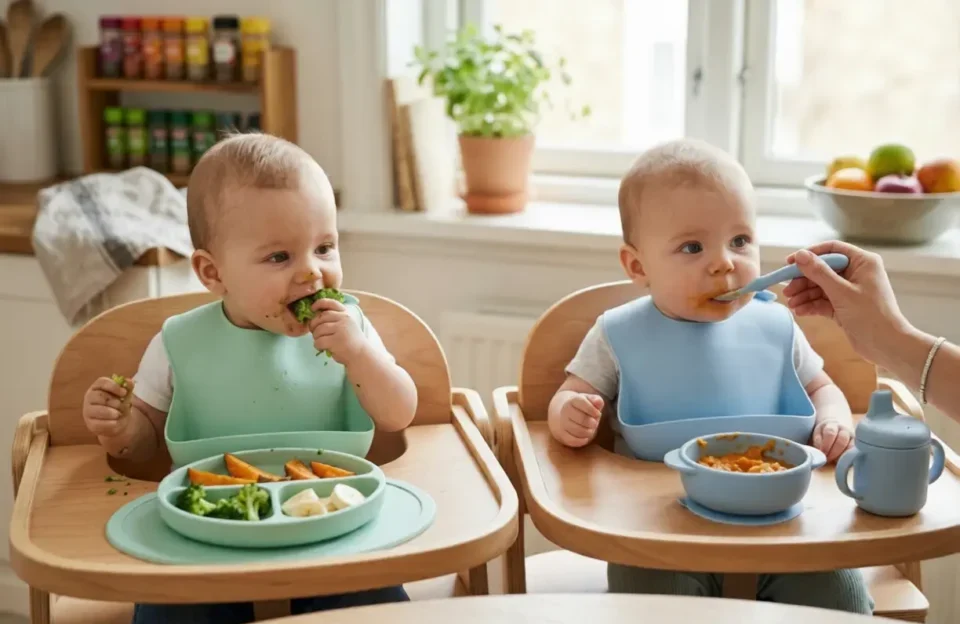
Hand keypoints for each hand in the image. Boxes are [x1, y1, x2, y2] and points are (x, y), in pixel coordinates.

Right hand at [83, 376, 133, 438]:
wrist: (116, 422)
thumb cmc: (118, 404)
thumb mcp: (124, 396)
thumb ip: (127, 387)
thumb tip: (129, 381)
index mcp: (97, 387)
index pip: (101, 382)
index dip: (113, 386)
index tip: (124, 392)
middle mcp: (89, 397)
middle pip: (99, 396)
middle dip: (114, 401)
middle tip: (123, 405)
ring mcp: (88, 411)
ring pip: (98, 410)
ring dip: (112, 412)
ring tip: (119, 414)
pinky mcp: (90, 424)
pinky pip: (99, 423)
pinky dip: (111, 423)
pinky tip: (116, 422)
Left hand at [308, 298, 366, 365]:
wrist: (361, 355)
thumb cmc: (351, 341)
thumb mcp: (347, 325)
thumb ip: (335, 318)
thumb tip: (315, 316)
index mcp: (346, 314)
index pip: (330, 303)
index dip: (319, 303)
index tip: (312, 308)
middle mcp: (344, 319)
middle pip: (320, 318)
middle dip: (313, 325)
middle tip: (315, 333)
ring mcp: (340, 329)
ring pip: (318, 330)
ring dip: (316, 337)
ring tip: (321, 342)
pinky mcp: (336, 341)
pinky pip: (319, 341)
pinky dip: (317, 345)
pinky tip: (323, 348)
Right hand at [553, 393, 603, 447]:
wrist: (564, 415)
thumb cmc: (582, 408)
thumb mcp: (589, 401)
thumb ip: (596, 400)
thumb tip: (598, 402)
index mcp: (573, 400)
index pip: (583, 403)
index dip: (593, 410)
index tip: (597, 414)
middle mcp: (565, 410)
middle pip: (582, 419)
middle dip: (592, 423)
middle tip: (595, 423)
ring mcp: (562, 423)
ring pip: (578, 431)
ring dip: (588, 432)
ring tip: (590, 430)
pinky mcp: (561, 434)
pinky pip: (572, 440)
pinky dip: (582, 441)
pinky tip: (585, 437)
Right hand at [783, 241, 911, 364]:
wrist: (887, 345)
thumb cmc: (870, 315)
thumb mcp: (841, 292)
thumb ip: (819, 272)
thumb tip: (800, 255)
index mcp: (863, 262)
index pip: (832, 250)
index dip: (810, 254)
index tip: (790, 262)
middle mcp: (857, 273)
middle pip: (823, 270)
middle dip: (804, 280)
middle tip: (787, 290)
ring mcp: (850, 291)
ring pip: (821, 287)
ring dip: (805, 294)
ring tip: (792, 304)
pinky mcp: (845, 306)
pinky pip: (824, 301)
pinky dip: (812, 305)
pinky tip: (800, 311)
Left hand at [812, 419, 854, 462]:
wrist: (839, 425)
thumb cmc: (825, 432)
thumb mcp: (818, 433)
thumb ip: (818, 441)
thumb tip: (820, 451)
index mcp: (832, 425)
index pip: (830, 433)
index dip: (826, 444)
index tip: (822, 453)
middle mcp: (845, 430)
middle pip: (842, 440)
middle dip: (834, 452)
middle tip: (827, 459)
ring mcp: (853, 437)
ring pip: (850, 447)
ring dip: (841, 456)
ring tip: (834, 461)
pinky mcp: (857, 445)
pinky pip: (855, 452)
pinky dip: (848, 458)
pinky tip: (841, 461)